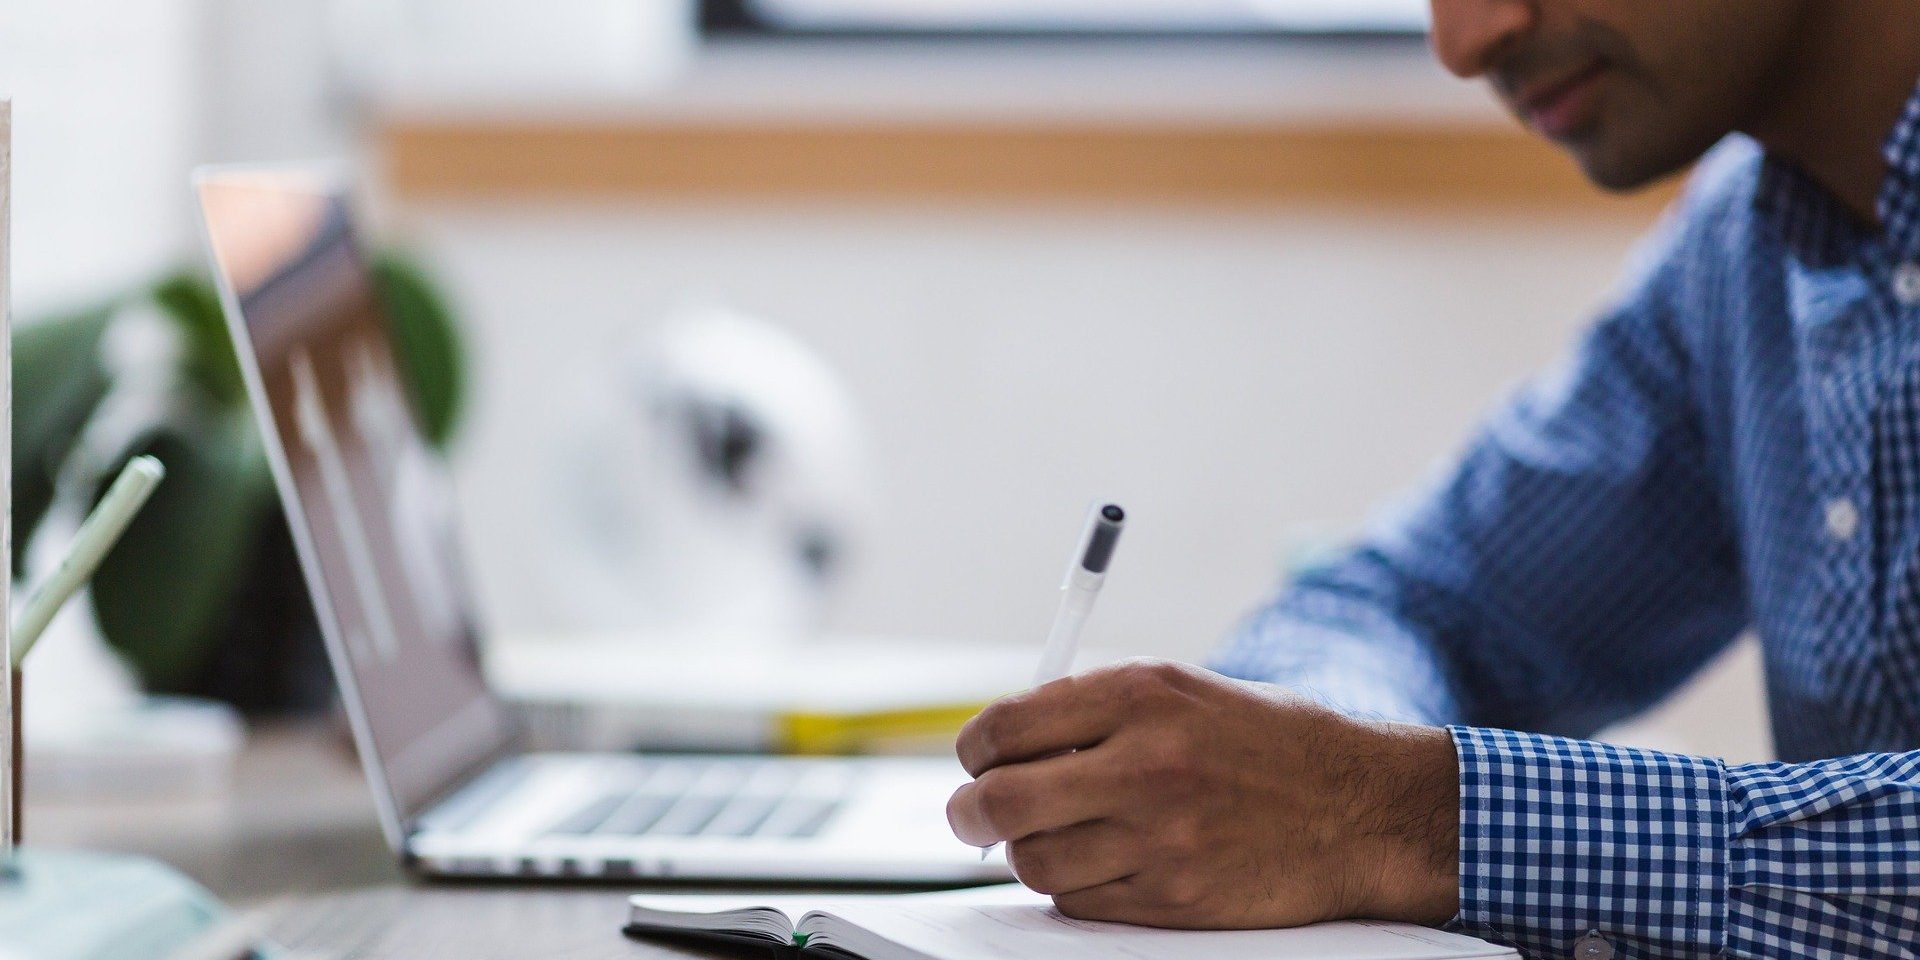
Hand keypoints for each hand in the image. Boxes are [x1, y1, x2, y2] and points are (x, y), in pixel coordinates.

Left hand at [947, 658, 1458, 928]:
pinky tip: (1104, 862)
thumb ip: (1093, 709)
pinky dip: (1074, 887)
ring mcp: (1159, 837)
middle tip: (972, 814)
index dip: (974, 749)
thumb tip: (1003, 742)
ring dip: (1028, 852)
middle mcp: (1145, 762)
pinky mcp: (1173, 899)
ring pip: (1032, 861)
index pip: (1006, 726)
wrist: (1361, 809)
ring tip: (1056, 836)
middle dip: (970, 812)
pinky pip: (1078, 901)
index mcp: (1141, 695)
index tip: (977, 759)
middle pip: (1000, 801)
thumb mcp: (1182, 691)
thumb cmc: (1269, 744)